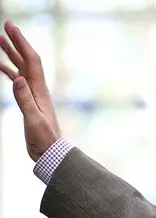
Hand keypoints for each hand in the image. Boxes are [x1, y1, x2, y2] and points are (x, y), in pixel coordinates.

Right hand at [0, 20, 60, 161]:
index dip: (22, 43)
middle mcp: (38, 89)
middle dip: (16, 42)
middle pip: (26, 60)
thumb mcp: (33, 119)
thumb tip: (17, 79)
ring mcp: (34, 95)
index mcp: (39, 91)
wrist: (50, 152)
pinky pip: (18, 81)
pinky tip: (1, 66)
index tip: (11, 28)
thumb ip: (25, 100)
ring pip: (21, 68)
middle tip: (6, 26)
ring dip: (12, 54)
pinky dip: (9, 70)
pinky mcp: (29, 102)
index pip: (31, 61)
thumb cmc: (44, 139)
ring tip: (0, 40)